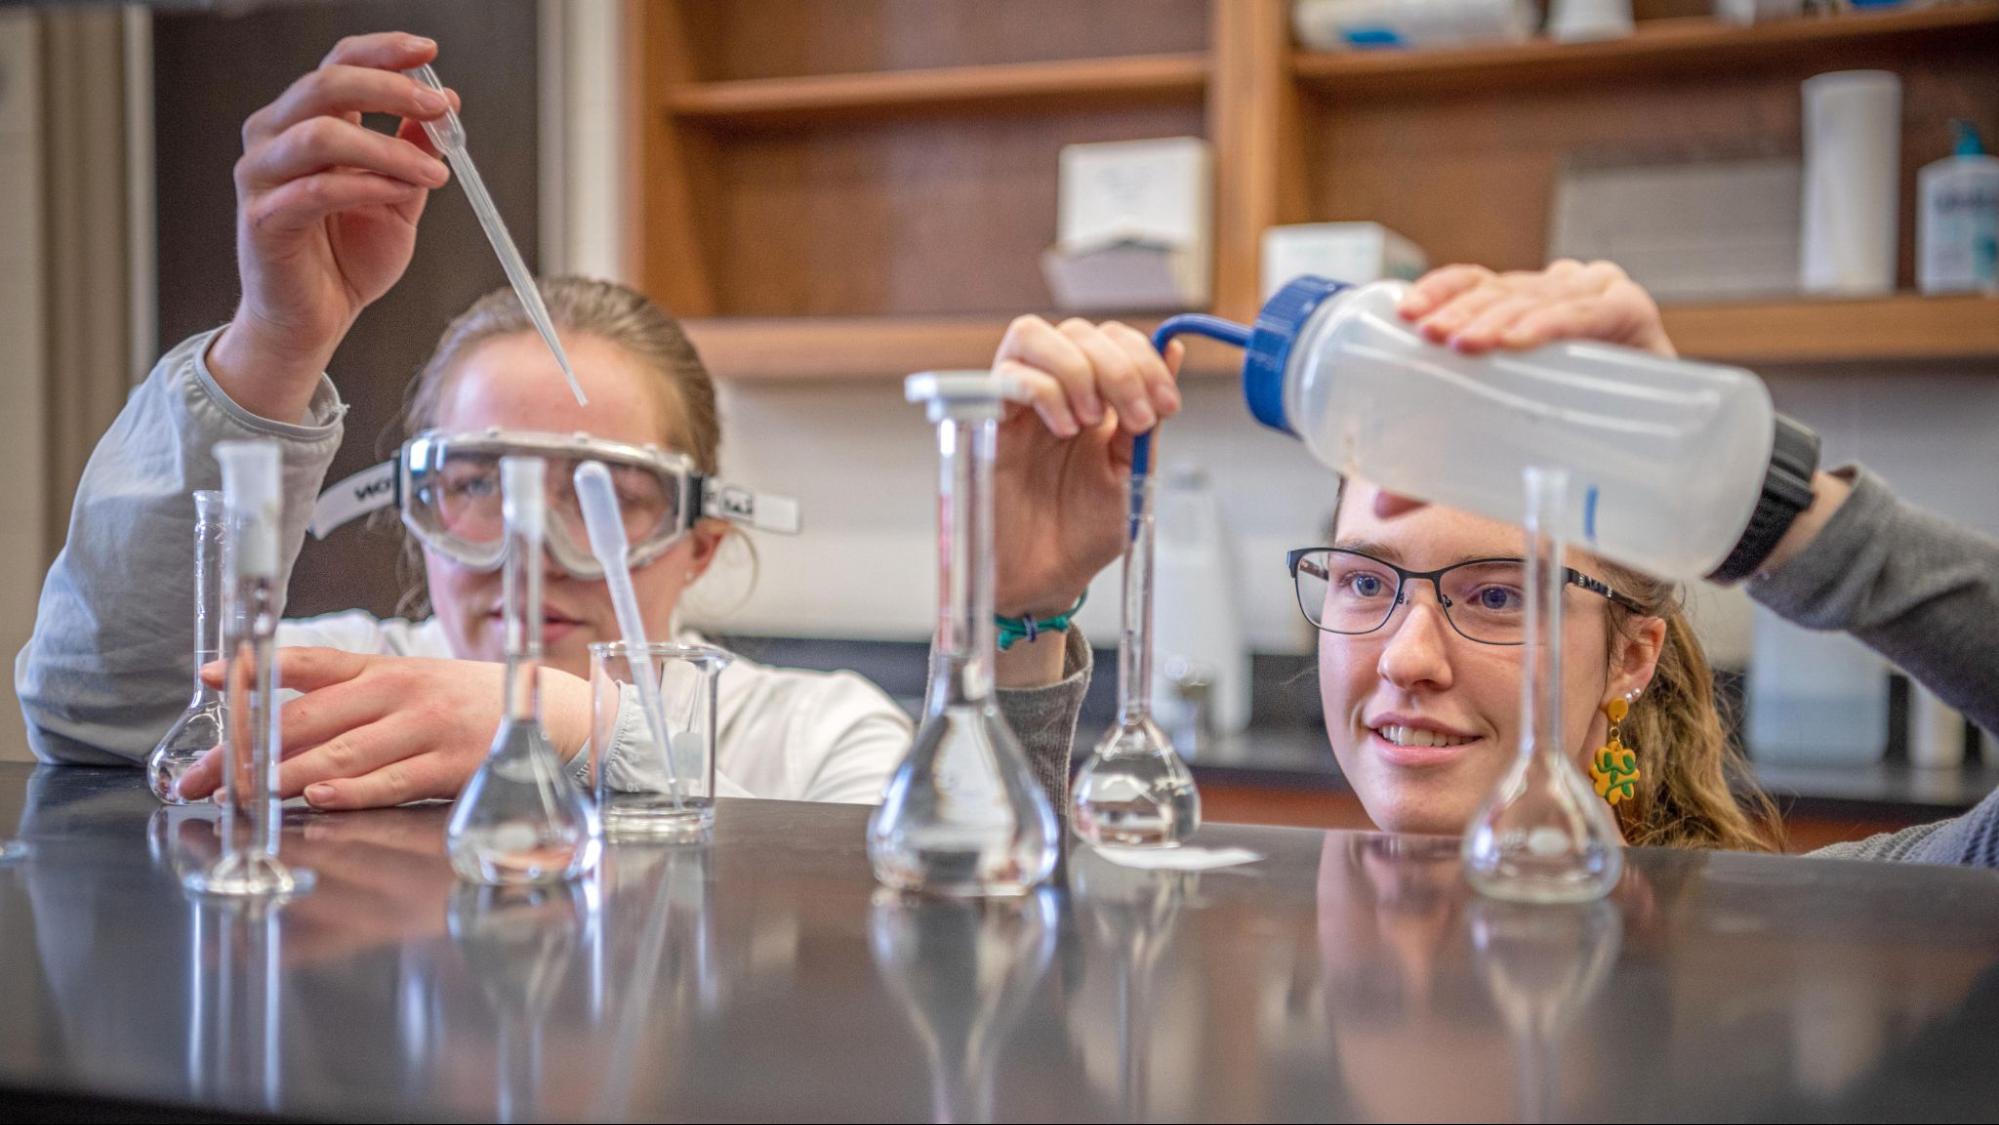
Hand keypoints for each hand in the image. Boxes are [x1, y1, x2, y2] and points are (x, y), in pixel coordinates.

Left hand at [175, 648, 591, 809]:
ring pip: (339, 752)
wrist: (548, 713)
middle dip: (247, 748)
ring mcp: (426, 727)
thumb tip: (277, 722)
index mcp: (384, 669)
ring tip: (240, 793)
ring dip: (283, 775)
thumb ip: (352, 698)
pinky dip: (349, 791)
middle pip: (307, 717)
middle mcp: (399, 692)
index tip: (208, 675)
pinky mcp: (449, 765)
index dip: (257, 667)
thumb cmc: (468, 706)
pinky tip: (315, 797)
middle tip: (203, 775)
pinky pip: (389, 782)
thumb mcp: (413, 684)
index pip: (311, 662)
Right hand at [206, 32, 459, 423]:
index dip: (382, 51)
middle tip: (438, 107)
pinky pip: (316, 190)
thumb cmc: (348, 258)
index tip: (428, 51)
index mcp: (306, 122)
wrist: (316, 320)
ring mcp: (260, 175)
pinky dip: (366, 187)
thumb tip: (444, 106)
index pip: (338, 64)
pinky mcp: (262, 218)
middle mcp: (274, 137)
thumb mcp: (398, 197)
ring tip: (435, 173)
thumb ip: (414, 152)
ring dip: (387, 149)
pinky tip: (399, 195)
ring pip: (321, 135)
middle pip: (326, 85)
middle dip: (390, 89)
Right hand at [989, 316, 1183, 618]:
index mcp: (1092, 398)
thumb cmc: (1083, 534)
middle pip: (1077, 329)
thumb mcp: (1132, 470)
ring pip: (1031, 334)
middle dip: (1118, 366)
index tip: (1166, 406)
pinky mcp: (986, 425)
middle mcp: (1054, 393)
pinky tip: (1064, 428)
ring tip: (1091, 421)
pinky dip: (1042, 392)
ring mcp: (1018, 405)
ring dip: (1075, 369)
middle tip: (1134, 417)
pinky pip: (1005, 377)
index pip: (1112, 338)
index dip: (1143, 358)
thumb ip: (1148, 414)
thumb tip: (1173, 348)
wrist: (1047, 581)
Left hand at [1370, 259, 1674, 519]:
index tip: (1407, 313)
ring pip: (1537, 295)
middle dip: (1460, 311)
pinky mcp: (1632, 313)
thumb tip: (1379, 507)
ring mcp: (1595, 297)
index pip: (1472, 281)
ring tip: (1465, 343)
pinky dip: (1551, 322)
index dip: (1439, 289)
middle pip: (1498, 289)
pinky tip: (1521, 339)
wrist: (1657, 461)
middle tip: (1430, 337)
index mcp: (1518, 307)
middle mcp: (1555, 291)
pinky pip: (1589, 312)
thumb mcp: (1499, 441)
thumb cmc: (1570, 435)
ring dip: (1499, 317)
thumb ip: (1441, 466)